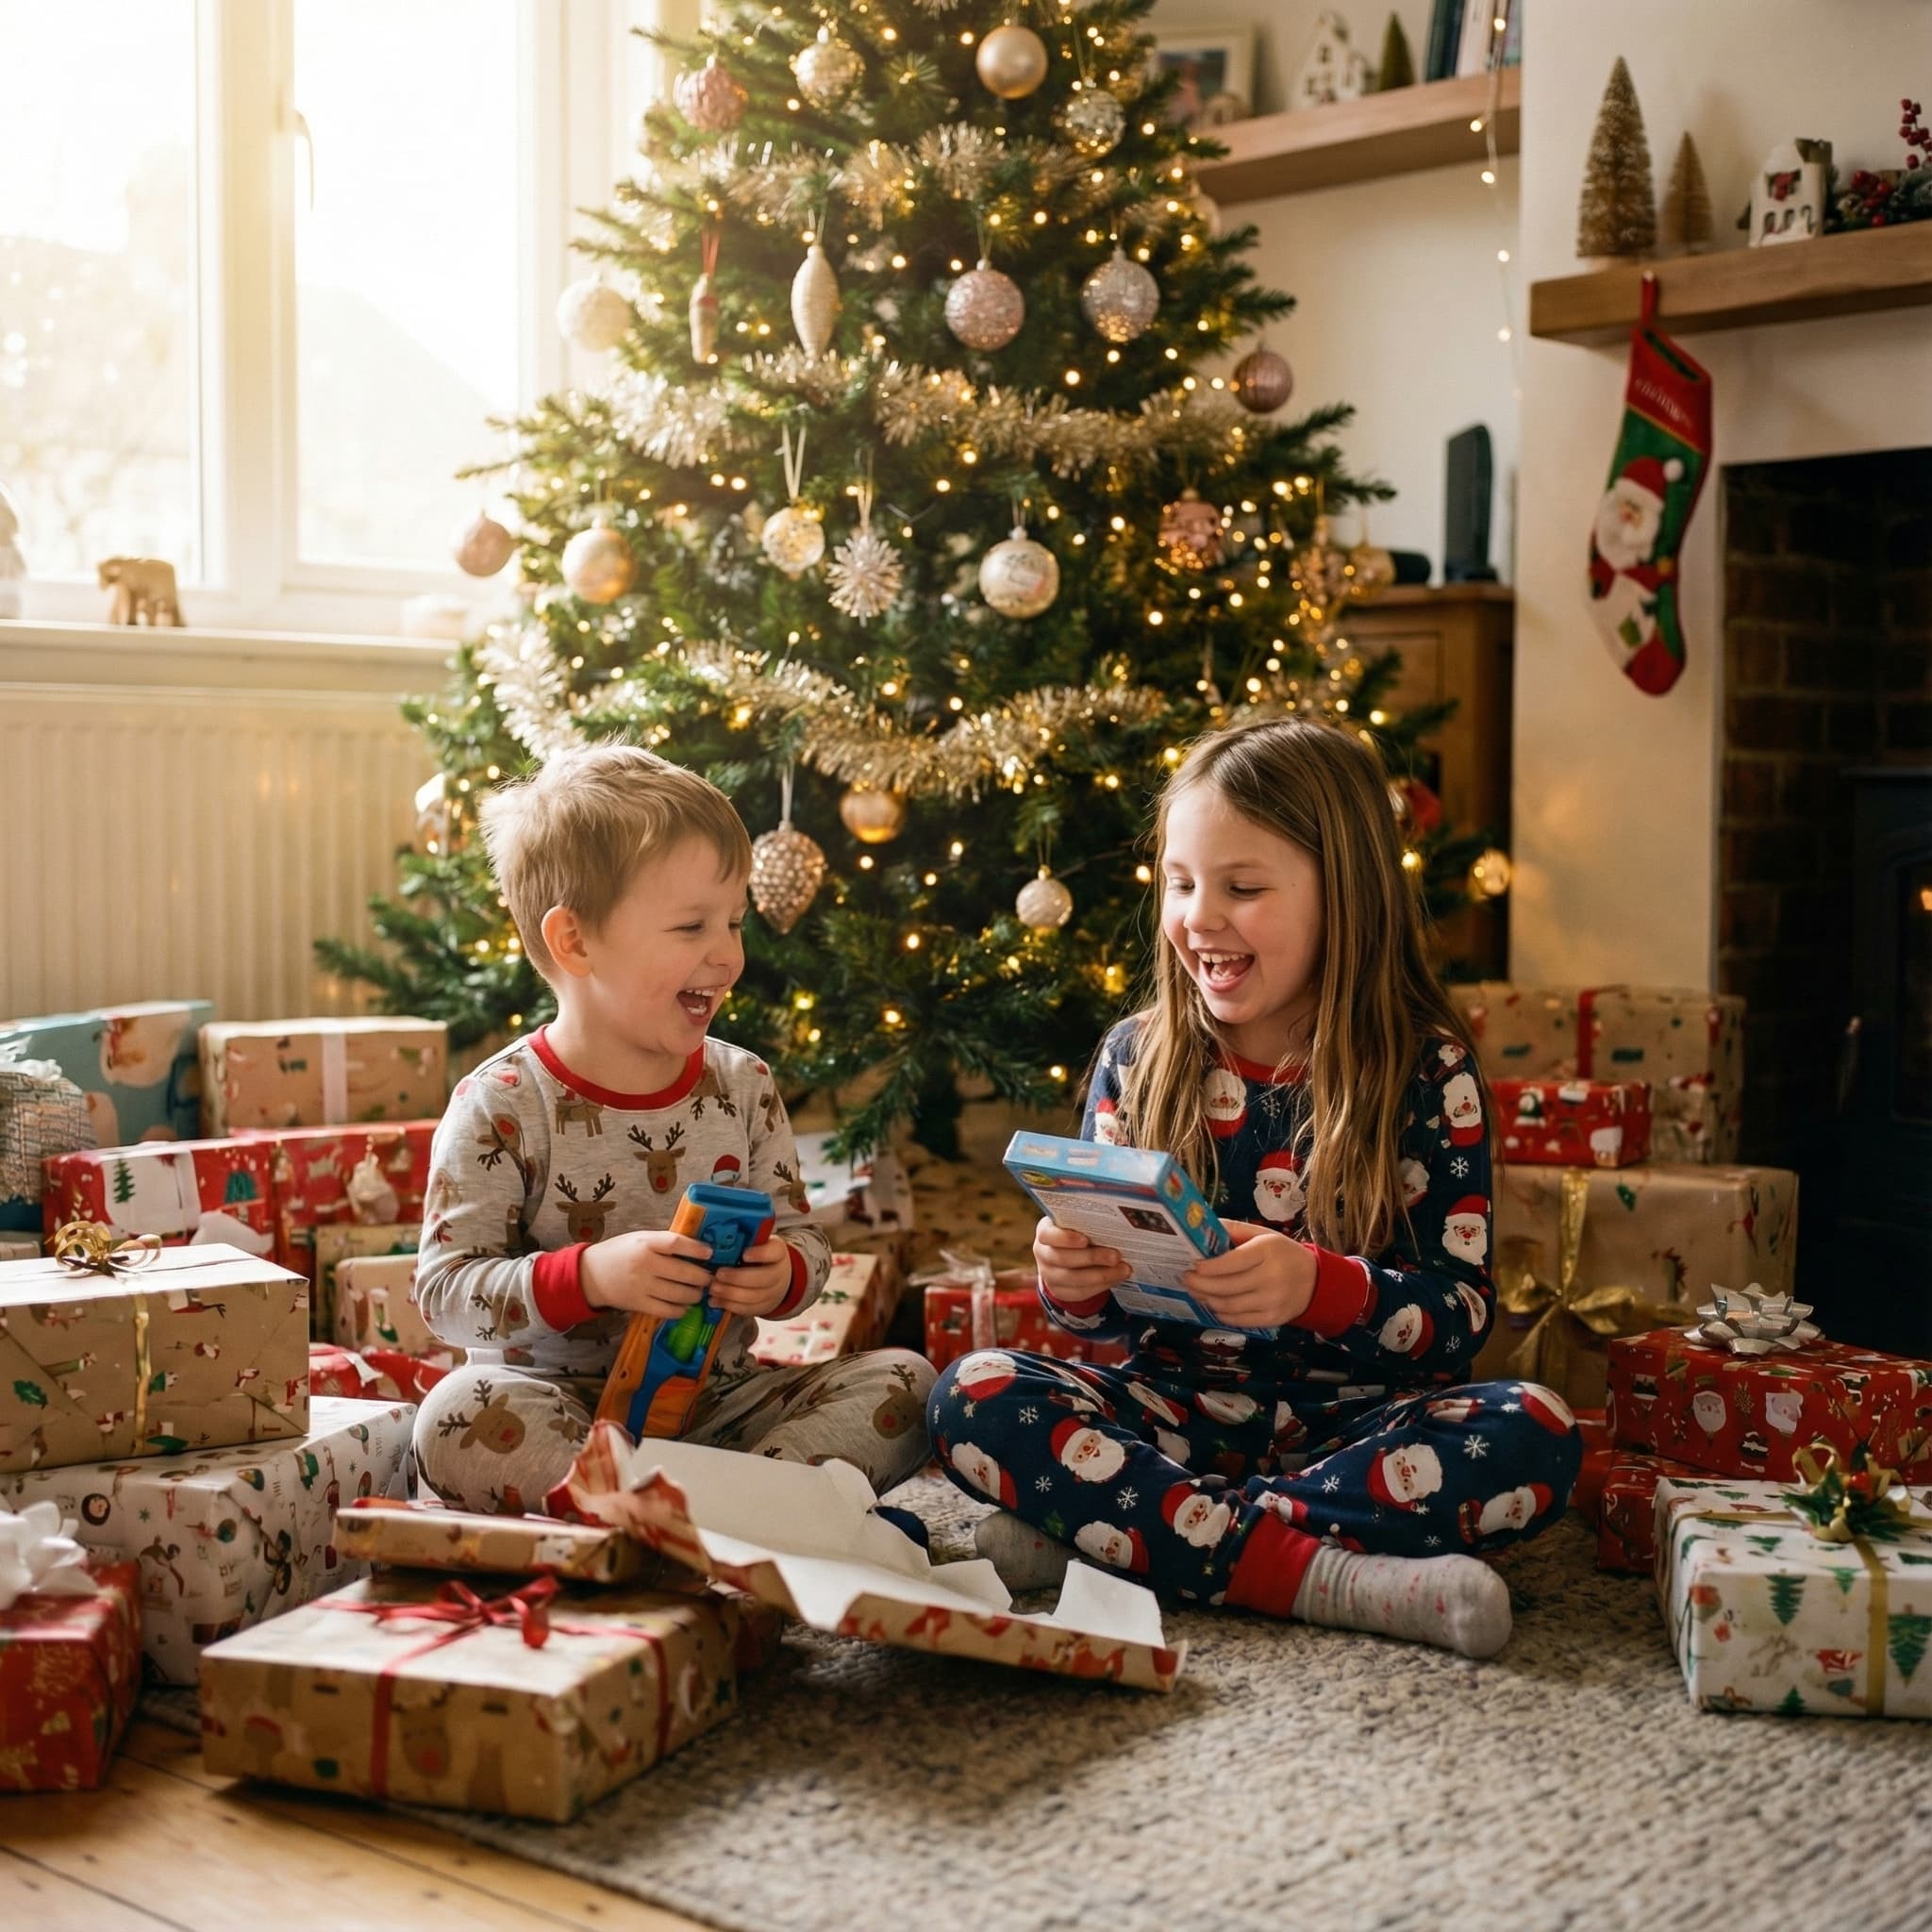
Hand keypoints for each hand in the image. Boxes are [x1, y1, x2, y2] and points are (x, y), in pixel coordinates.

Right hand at [579, 1230, 712, 1319]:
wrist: (590, 1275)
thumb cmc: (619, 1252)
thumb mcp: (639, 1238)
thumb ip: (663, 1242)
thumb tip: (696, 1246)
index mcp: (645, 1243)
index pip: (676, 1243)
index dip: (696, 1248)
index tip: (709, 1253)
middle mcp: (645, 1264)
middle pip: (683, 1272)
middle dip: (703, 1277)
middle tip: (710, 1278)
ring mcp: (642, 1286)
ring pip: (679, 1293)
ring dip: (695, 1295)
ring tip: (699, 1292)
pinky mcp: (639, 1304)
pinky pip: (667, 1310)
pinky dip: (680, 1310)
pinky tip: (684, 1306)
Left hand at [708, 1237, 795, 1318]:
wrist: (775, 1276)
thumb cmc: (758, 1256)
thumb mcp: (756, 1243)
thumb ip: (742, 1241)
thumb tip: (715, 1236)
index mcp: (778, 1252)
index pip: (774, 1252)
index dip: (760, 1254)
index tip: (744, 1254)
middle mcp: (779, 1273)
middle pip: (763, 1278)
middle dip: (737, 1278)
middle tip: (718, 1274)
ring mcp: (774, 1292)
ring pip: (754, 1296)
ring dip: (730, 1294)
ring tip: (713, 1289)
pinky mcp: (764, 1307)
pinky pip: (748, 1309)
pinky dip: (730, 1306)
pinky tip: (715, 1301)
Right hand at [1034, 1216, 1127, 1304]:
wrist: (1068, 1256)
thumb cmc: (1077, 1232)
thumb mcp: (1077, 1224)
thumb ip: (1088, 1224)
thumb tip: (1114, 1226)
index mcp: (1045, 1232)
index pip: (1047, 1235)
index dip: (1065, 1238)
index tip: (1085, 1240)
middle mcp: (1043, 1254)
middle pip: (1063, 1259)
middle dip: (1092, 1258)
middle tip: (1116, 1256)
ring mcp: (1049, 1275)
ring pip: (1072, 1279)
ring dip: (1101, 1275)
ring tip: (1123, 1269)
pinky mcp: (1060, 1291)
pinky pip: (1080, 1292)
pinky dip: (1101, 1286)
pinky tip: (1116, 1278)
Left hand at [1184, 1219, 1315, 1329]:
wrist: (1315, 1281)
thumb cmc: (1283, 1254)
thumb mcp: (1264, 1235)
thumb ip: (1234, 1229)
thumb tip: (1202, 1226)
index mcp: (1267, 1251)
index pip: (1232, 1262)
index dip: (1208, 1266)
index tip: (1193, 1264)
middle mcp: (1271, 1278)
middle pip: (1226, 1286)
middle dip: (1200, 1284)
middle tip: (1186, 1279)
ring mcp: (1272, 1301)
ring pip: (1229, 1305)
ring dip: (1206, 1299)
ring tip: (1196, 1291)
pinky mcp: (1273, 1319)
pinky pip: (1239, 1320)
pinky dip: (1221, 1314)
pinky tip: (1213, 1305)